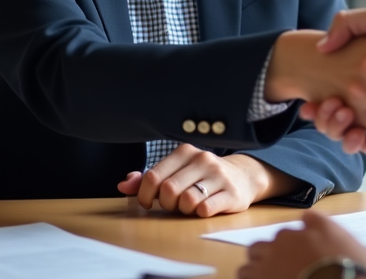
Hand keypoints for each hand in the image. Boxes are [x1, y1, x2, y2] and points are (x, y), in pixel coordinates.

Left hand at [116, 144, 298, 216]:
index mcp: (186, 151)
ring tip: (190, 205)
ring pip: (186, 201)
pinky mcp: (232, 194)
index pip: (152, 177)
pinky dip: (200, 213)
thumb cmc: (203, 176)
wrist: (243, 176)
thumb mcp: (177, 171)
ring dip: (183, 210)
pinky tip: (204, 208)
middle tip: (173, 205)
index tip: (149, 202)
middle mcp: (203, 159)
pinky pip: (206, 209)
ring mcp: (219, 176)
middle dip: (166, 204)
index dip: (145, 195)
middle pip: (168, 190)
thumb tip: (122, 186)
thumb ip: (148, 178)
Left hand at [238, 209, 365, 278]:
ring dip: (262, 264)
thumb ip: (356, 250)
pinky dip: (252, 278)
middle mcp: (294, 235)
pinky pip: (245, 272)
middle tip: (291, 270)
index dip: (308, 236)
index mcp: (320, 226)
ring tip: (272, 278)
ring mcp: (274, 254)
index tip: (311, 250)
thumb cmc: (361, 274)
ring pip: (256, 252)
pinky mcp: (260, 274)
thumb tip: (361, 256)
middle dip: (282, 251)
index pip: (308, 221)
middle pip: (279, 237)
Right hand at [267, 30, 365, 147]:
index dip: (318, 102)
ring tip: (340, 116)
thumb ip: (347, 23)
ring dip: (337, 131)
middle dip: (325, 118)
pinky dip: (361, 143)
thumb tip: (322, 48)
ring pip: (349, 133)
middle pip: (336, 117)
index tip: (309, 103)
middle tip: (319, 109)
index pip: (331, 93)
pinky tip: (355, 133)